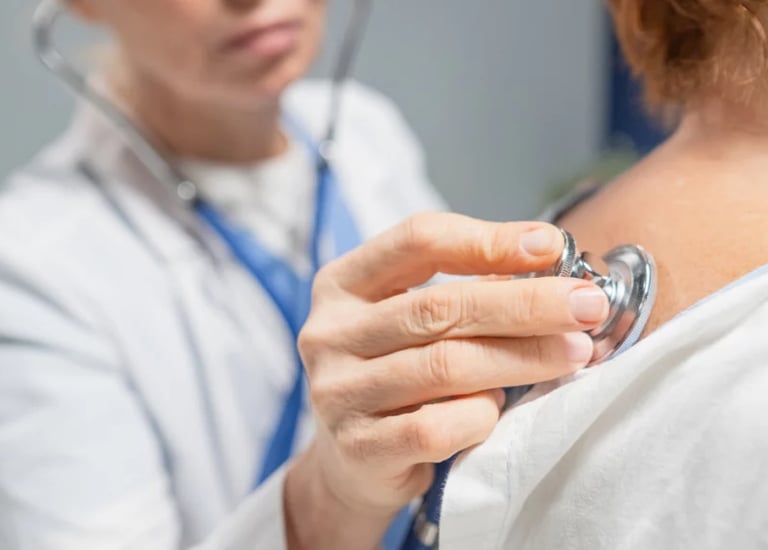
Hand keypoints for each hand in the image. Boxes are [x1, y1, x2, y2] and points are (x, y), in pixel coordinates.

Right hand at [285, 213, 608, 548]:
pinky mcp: (359, 448)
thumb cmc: (393, 374)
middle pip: (438, 307)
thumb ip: (463, 291)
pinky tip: (499, 408)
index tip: (550, 245)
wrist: (348, 461)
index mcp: (341, 284)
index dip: (488, 240)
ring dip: (522, 358)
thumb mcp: (410, 320)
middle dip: (524, 303)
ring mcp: (338, 392)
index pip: (417, 241)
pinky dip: (480, 416)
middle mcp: (330, 333)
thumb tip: (547, 267)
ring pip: (445, 366)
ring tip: (572, 352)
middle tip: (586, 304)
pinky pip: (436, 427)